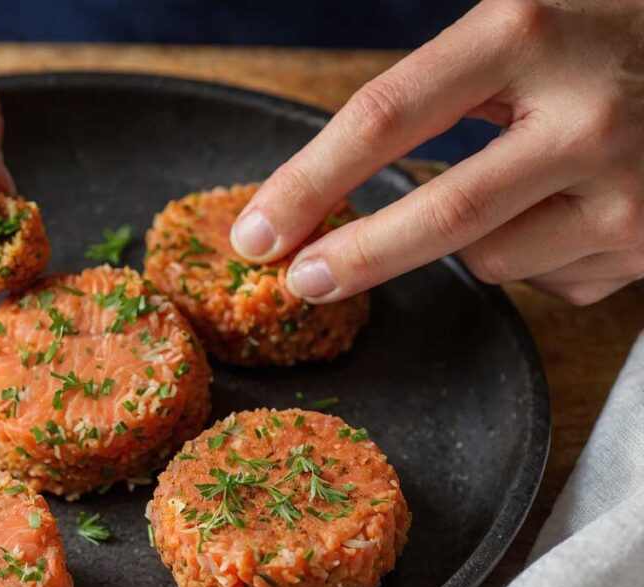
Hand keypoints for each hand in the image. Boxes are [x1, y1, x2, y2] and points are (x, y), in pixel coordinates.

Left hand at [231, 0, 643, 305]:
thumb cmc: (608, 43)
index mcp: (526, 34)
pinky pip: (544, 279)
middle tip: (300, 279)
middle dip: (355, 257)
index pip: (386, 116)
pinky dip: (536, 258)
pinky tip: (581, 209)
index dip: (308, 182)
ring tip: (531, 186)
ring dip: (472, 243)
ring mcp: (625, 190)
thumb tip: (326, 186)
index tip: (257, 229)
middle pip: (438, 212)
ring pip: (488, 259)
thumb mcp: (524, 30)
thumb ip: (439, 90)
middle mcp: (583, 114)